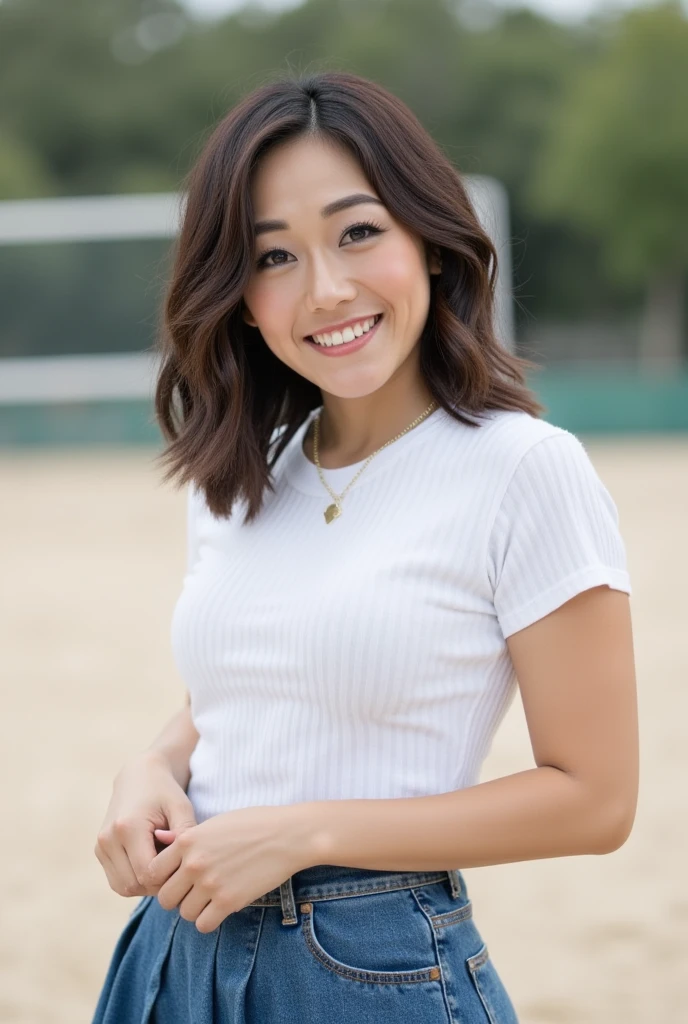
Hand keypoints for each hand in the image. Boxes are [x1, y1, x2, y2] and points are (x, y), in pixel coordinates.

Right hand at [94, 752, 196, 897]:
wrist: (139, 776)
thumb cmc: (165, 792)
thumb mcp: (181, 807)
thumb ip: (185, 834)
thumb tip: (182, 863)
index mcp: (127, 827)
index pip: (146, 874)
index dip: (168, 877)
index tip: (183, 866)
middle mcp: (108, 839)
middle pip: (133, 884)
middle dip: (157, 883)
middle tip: (175, 867)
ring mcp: (100, 846)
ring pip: (123, 887)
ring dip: (144, 884)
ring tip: (163, 863)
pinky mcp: (99, 850)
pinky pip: (117, 881)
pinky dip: (134, 880)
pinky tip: (150, 862)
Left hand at [145, 803, 315, 932]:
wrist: (288, 835)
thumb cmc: (253, 824)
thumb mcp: (215, 823)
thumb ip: (185, 837)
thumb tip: (159, 838)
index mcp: (187, 840)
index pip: (153, 871)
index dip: (161, 879)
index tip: (175, 879)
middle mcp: (194, 863)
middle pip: (165, 897)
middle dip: (176, 897)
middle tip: (192, 892)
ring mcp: (210, 883)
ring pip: (184, 913)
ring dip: (194, 909)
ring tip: (209, 899)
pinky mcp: (228, 901)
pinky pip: (203, 924)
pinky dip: (209, 920)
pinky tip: (220, 908)